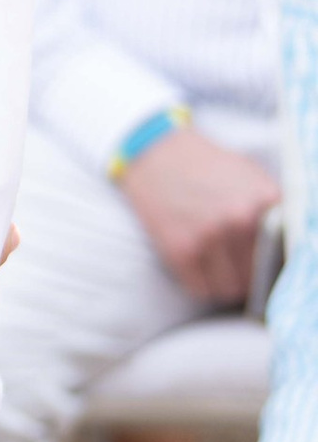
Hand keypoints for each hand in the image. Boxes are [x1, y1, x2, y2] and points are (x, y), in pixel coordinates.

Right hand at [116, 124, 278, 305]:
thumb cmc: (206, 164)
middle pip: (257, 275)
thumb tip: (287, 246)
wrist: (155, 152)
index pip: (284, 253)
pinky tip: (200, 270)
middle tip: (238, 265)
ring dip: (227, 284)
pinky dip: (202, 286)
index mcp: (264, 200)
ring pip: (230, 289)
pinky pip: (201, 289)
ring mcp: (208, 236)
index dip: (275, 262)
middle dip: (249, 273)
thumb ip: (272, 207)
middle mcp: (239, 219)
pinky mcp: (179, 249)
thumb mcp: (250, 174)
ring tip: (220, 271)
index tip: (267, 264)